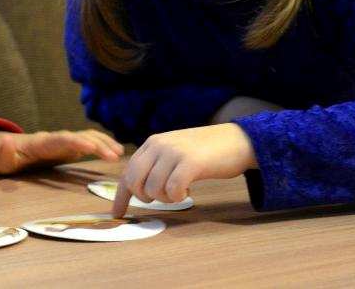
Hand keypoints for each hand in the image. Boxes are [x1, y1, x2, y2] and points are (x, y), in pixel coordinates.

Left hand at [0, 129, 123, 175]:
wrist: (3, 149)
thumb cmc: (1, 156)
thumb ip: (4, 151)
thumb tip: (8, 142)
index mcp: (40, 142)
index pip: (60, 139)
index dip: (76, 141)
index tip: (90, 146)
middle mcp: (55, 138)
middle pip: (79, 136)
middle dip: (97, 143)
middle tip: (115, 156)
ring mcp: (62, 142)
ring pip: (86, 137)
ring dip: (103, 143)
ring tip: (120, 154)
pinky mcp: (67, 148)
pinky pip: (88, 143)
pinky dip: (102, 145)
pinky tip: (115, 153)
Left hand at [111, 123, 256, 217]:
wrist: (237, 140)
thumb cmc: (206, 151)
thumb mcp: (175, 151)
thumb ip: (157, 164)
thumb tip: (139, 189)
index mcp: (152, 143)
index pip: (128, 171)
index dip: (121, 196)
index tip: (117, 213)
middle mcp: (159, 145)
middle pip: (135, 182)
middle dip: (145, 197)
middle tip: (163, 197)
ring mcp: (174, 152)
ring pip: (153, 189)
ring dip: (166, 198)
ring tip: (180, 191)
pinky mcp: (190, 162)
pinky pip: (172, 190)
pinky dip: (178, 197)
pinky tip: (188, 191)